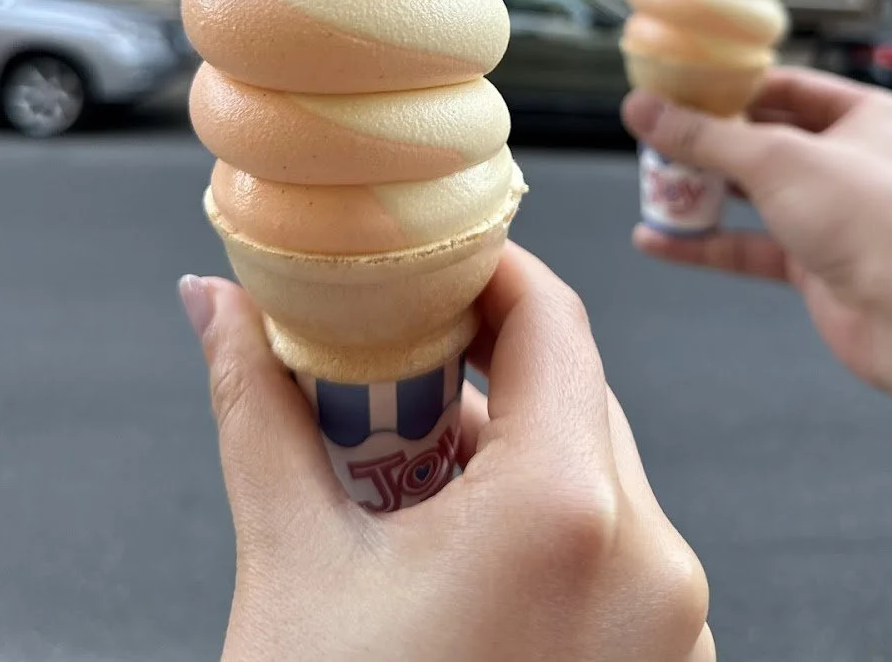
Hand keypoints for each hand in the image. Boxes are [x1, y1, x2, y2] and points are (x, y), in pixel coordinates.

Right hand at [179, 245, 713, 661]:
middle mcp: (654, 569)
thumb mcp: (292, 565)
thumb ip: (257, 409)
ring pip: (598, 471)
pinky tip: (466, 554)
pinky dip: (551, 522)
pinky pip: (619, 549)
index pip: (552, 319)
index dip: (485, 272)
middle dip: (483, 368)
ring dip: (512, 449)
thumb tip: (214, 307)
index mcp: (568, 517)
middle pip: (575, 392)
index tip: (430, 267)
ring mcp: (678, 634)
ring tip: (415, 478)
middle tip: (396, 374)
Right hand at [623, 69, 891, 431]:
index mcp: (867, 118)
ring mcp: (834, 217)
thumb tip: (647, 111)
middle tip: (657, 136)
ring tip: (654, 186)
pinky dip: (705, 244)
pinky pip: (749, 247)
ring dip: (702, 195)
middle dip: (708, 144)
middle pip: (763, 142)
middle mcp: (853, 164)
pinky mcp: (816, 265)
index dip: (732, 89)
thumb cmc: (883, 226)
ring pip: (753, 197)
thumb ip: (703, 137)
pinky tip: (663, 240)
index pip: (787, 88)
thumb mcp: (775, 160)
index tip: (681, 89)